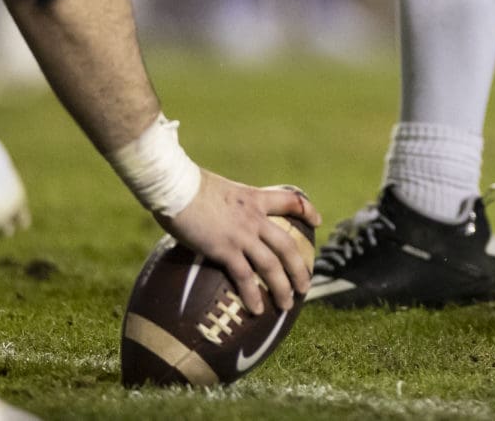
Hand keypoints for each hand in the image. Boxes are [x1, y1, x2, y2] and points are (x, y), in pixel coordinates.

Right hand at [157, 175, 320, 316]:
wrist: (177, 186)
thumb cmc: (187, 185)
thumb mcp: (218, 188)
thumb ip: (225, 203)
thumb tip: (214, 212)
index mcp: (254, 198)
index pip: (290, 201)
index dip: (307, 211)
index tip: (317, 221)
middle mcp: (254, 217)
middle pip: (287, 245)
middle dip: (299, 268)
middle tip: (306, 286)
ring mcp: (242, 234)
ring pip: (272, 265)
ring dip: (282, 287)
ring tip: (287, 305)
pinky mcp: (225, 249)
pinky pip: (245, 277)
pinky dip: (253, 295)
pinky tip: (257, 310)